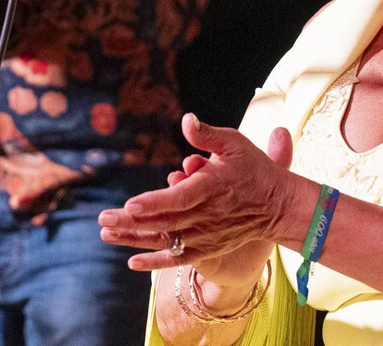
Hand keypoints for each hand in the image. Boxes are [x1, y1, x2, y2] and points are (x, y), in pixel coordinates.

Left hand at [99, 114, 303, 286]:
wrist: (279, 205)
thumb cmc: (255, 169)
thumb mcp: (234, 143)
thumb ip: (207, 135)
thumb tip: (186, 119)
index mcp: (211, 187)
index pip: (178, 198)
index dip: (154, 202)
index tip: (130, 204)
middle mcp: (206, 215)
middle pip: (164, 221)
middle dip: (131, 221)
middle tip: (103, 218)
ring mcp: (206, 235)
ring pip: (166, 240)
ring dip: (135, 238)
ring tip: (106, 234)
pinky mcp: (208, 247)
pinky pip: (178, 259)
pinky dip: (156, 263)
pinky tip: (132, 262)